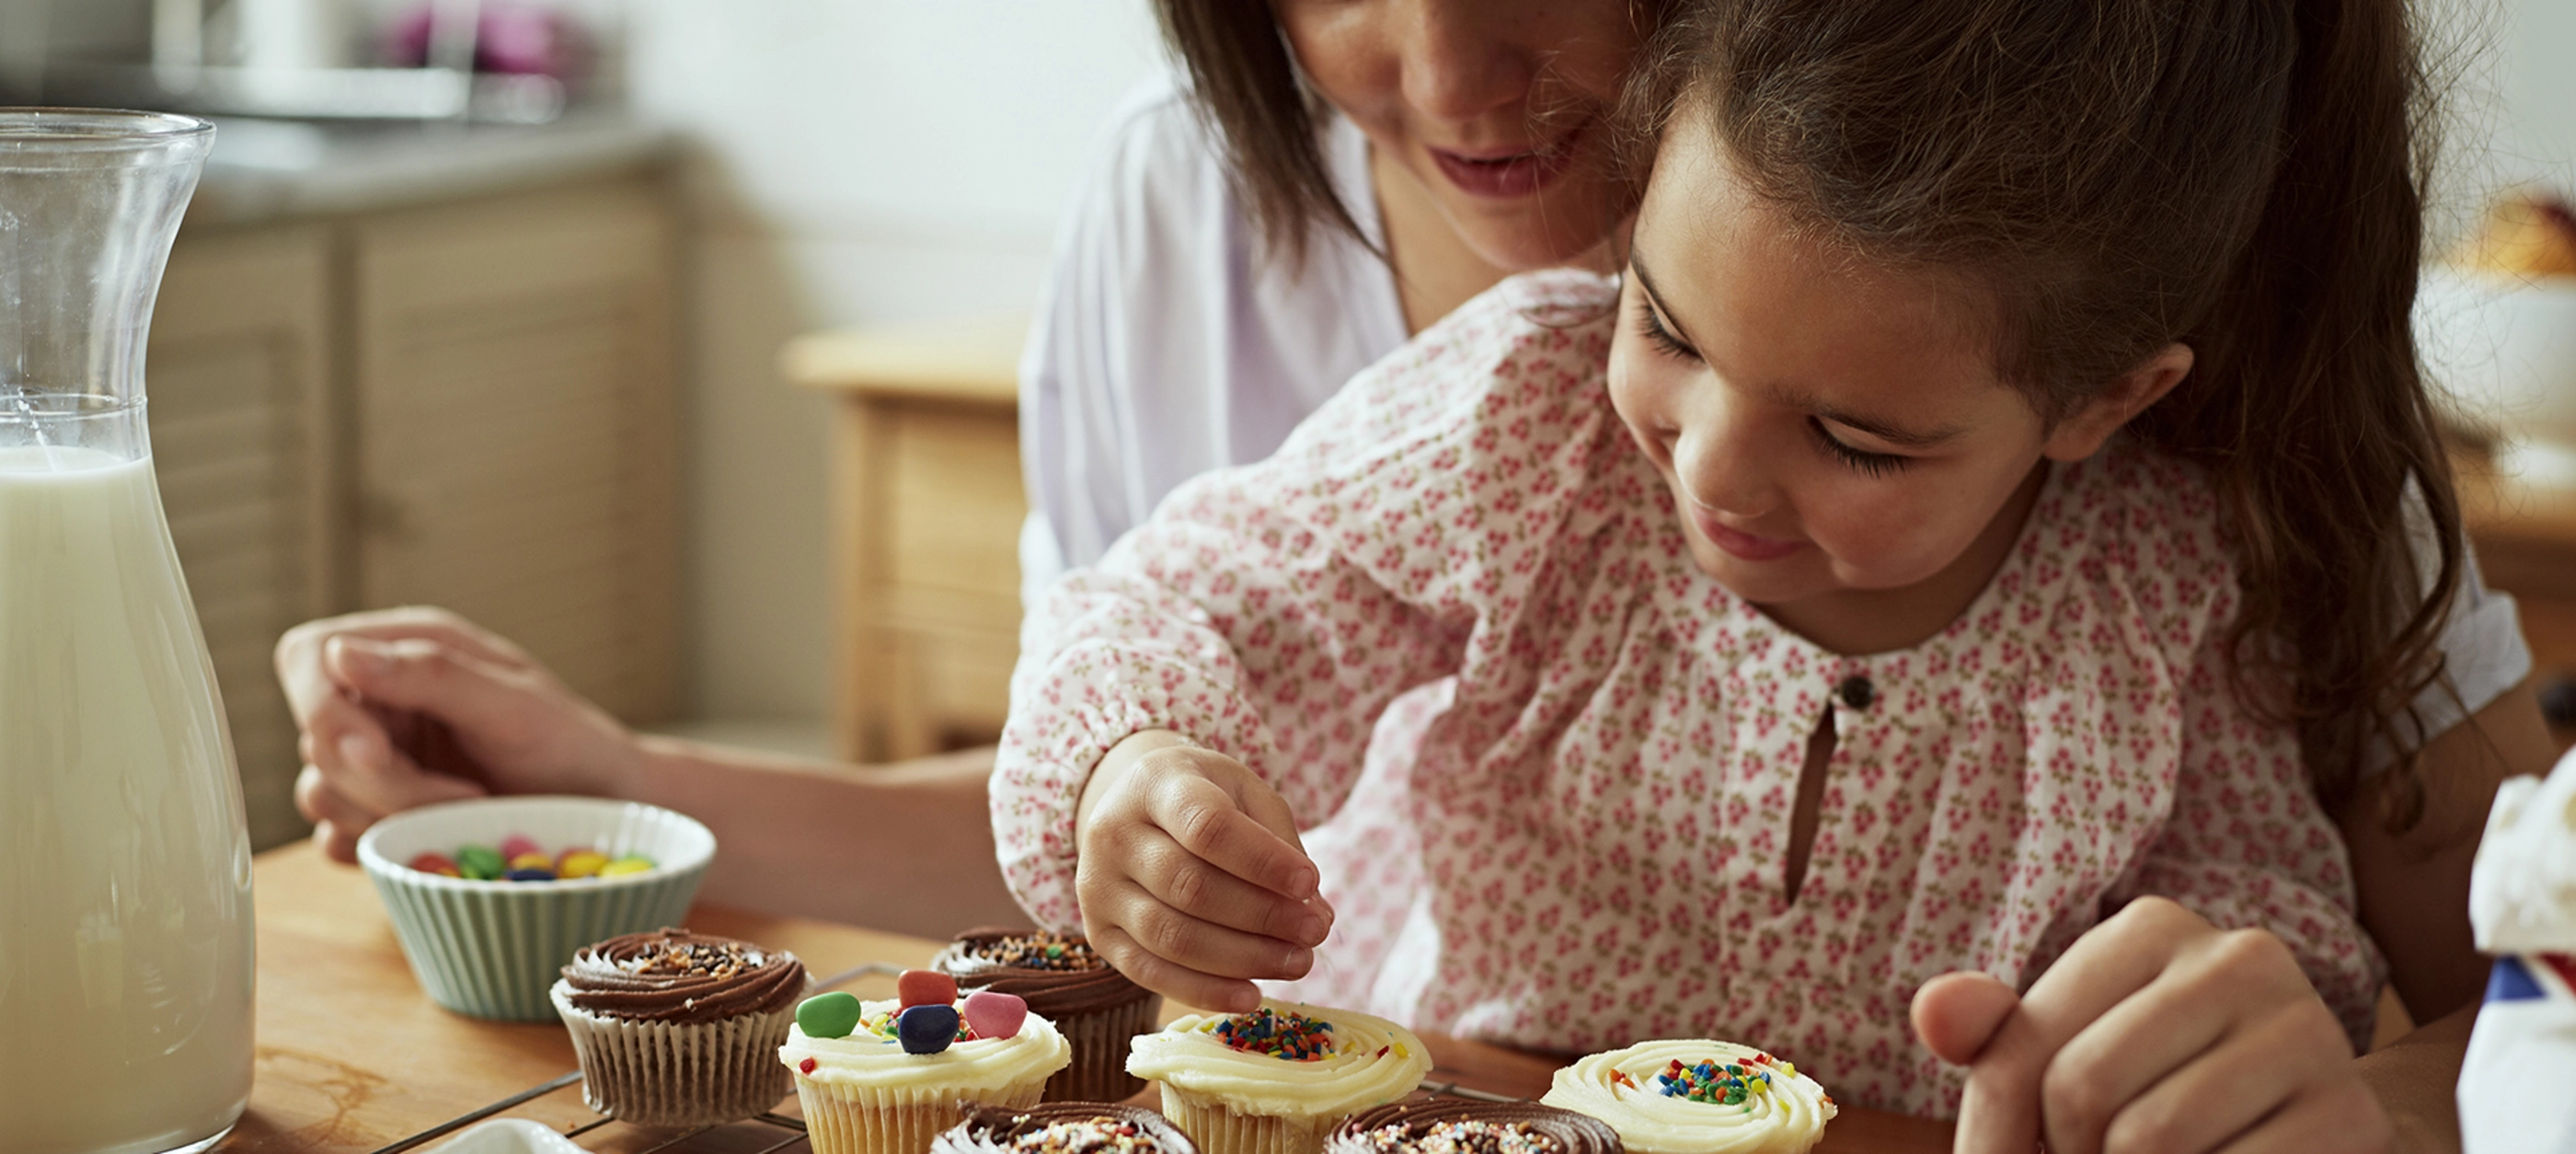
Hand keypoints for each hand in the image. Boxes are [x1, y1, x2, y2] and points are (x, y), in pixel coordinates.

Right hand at [274, 606, 640, 861]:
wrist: (604, 807)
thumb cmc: (570, 742)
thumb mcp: (513, 703)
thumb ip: (431, 675)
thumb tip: (340, 655)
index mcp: (403, 646)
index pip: (307, 658)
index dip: (324, 712)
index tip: (377, 756)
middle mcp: (379, 697)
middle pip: (317, 740)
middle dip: (383, 782)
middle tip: (462, 796)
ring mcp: (374, 756)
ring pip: (320, 793)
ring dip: (387, 815)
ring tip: (466, 811)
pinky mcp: (376, 811)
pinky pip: (333, 838)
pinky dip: (377, 846)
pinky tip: (433, 838)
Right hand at [1073, 731, 1334, 1011]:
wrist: (1133, 807)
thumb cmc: (1203, 799)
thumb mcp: (1244, 793)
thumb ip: (1280, 845)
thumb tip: (1315, 915)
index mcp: (1155, 784)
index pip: (1207, 826)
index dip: (1262, 861)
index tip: (1310, 882)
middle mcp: (1113, 834)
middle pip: (1190, 886)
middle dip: (1263, 916)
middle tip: (1315, 932)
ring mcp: (1098, 887)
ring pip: (1172, 936)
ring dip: (1243, 958)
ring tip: (1297, 962)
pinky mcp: (1099, 934)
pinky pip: (1150, 974)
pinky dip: (1205, 991)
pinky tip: (1251, 995)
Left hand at [1912, 896, 2392, 1153]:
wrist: (2301, 1137)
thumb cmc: (2159, 1094)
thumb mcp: (2067, 1058)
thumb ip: (1995, 1039)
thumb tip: (1932, 1013)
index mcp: (2153, 926)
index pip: (2022, 1046)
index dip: (2005, 1128)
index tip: (2027, 1150)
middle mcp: (2239, 956)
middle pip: (2082, 1092)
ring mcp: (2307, 1030)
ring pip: (2148, 1140)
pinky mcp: (2352, 1113)